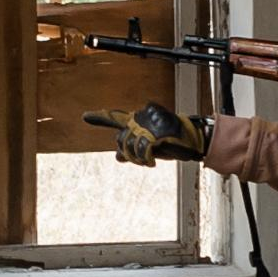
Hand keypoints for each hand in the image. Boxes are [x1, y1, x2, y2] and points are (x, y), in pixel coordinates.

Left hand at [83, 103, 211, 164]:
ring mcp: (148, 122)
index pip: (116, 117)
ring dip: (138, 157)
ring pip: (129, 145)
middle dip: (129, 152)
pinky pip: (141, 150)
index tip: (85, 117)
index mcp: (139, 118)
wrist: (192, 141)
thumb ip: (131, 149)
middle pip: (120, 139)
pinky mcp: (155, 131)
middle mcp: (141, 116)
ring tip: (150, 157)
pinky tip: (153, 160)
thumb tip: (117, 157)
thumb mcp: (149, 147)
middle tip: (144, 156)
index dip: (100, 118)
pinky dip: (145, 158)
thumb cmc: (171, 144)